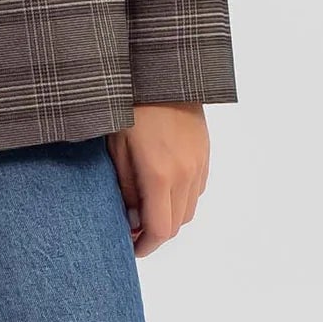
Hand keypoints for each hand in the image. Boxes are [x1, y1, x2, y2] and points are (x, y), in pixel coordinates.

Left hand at [105, 103, 209, 258]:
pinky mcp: (205, 153)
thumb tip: (131, 218)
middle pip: (176, 224)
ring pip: (189, 209)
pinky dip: (181, 197)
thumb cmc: (131, 105)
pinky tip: (163, 185)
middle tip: (134, 227)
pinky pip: (196, 189)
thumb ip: (125, 188)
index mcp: (160, 175)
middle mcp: (185, 174)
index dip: (145, 245)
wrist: (162, 74)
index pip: (159, 229)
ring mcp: (199, 164)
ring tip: (147, 205)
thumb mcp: (117, 148)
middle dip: (155, 232)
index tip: (131, 248)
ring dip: (170, 215)